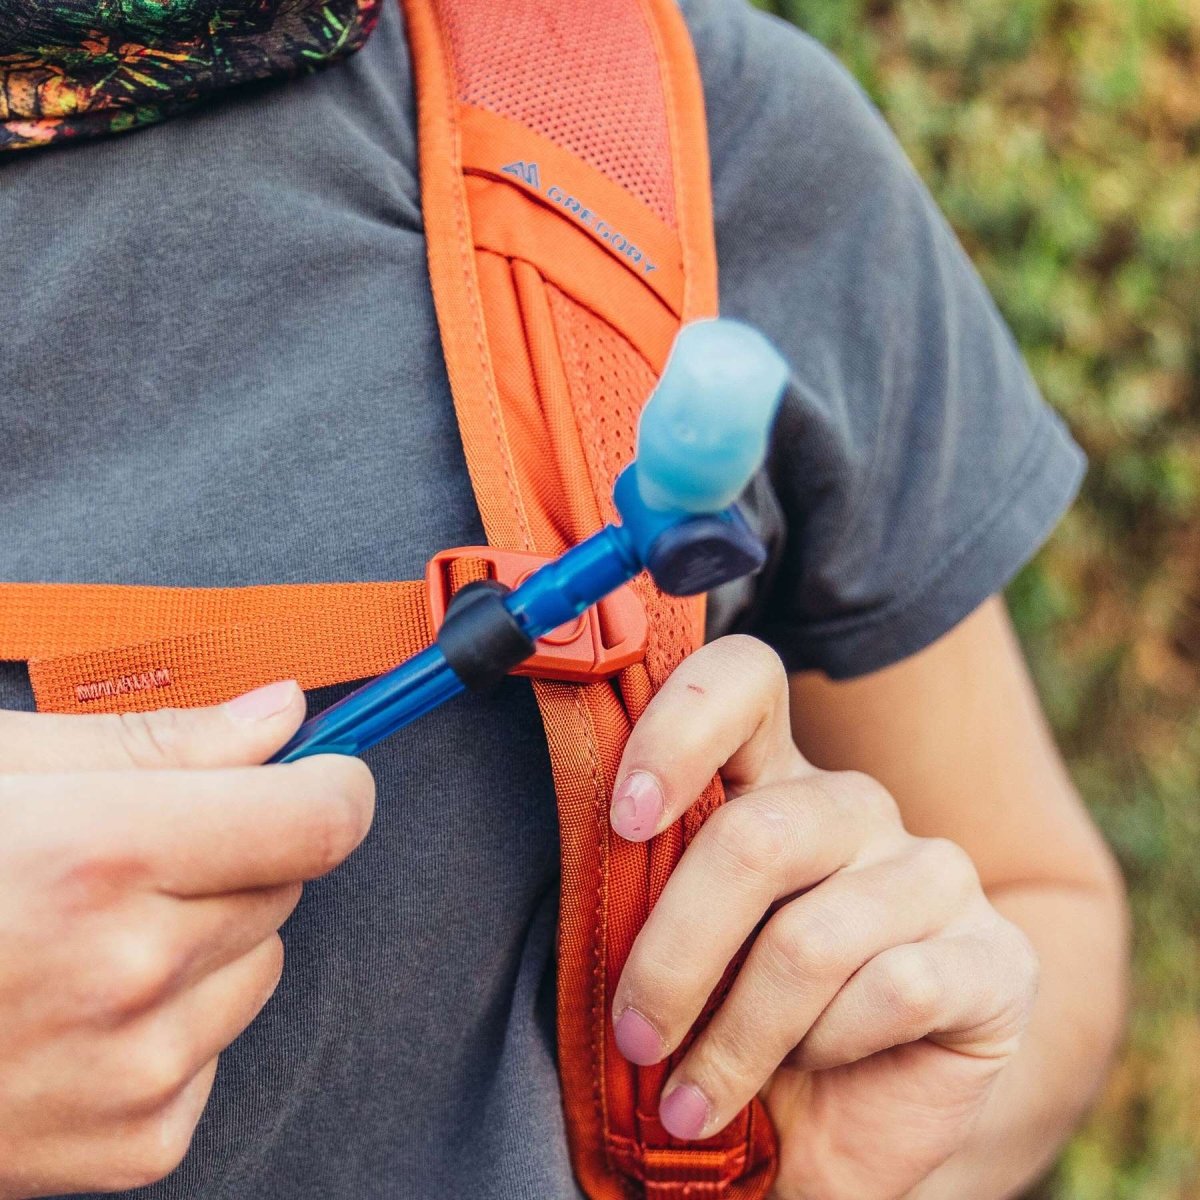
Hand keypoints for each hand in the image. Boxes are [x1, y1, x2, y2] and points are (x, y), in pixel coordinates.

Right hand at [0, 682, 373, 1199]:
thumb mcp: (3, 771)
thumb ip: (159, 742)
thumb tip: (282, 714)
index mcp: (100, 857)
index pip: (319, 821)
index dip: (332, 785)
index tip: (319, 774)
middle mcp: (128, 971)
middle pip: (290, 885)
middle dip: (242, 855)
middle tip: (138, 860)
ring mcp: (134, 1072)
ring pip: (262, 965)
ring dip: (210, 941)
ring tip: (92, 939)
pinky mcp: (133, 1147)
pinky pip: (220, 1049)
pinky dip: (177, 1025)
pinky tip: (82, 1015)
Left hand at [609, 637, 1038, 1199]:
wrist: (849, 1130)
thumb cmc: (740, 1024)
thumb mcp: (680, 951)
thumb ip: (647, 889)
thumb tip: (586, 857)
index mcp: (772, 781)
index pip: (745, 679)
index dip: (680, 727)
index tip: (625, 820)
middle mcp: (855, 808)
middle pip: (755, 837)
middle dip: (674, 955)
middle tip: (635, 1036)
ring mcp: (934, 873)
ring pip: (810, 938)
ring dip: (735, 1038)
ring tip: (695, 1098)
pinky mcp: (997, 955)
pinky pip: (891, 990)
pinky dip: (824, 1050)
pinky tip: (810, 1073)